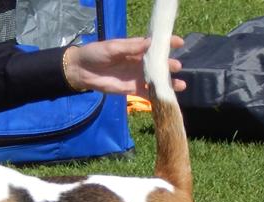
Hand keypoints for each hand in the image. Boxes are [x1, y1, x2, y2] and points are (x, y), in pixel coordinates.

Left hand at [63, 35, 184, 96]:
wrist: (82, 71)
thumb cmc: (96, 53)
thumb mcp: (113, 47)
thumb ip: (131, 47)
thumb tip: (150, 43)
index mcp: (136, 48)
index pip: (154, 45)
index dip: (167, 43)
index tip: (179, 43)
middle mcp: (139, 62)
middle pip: (158, 64)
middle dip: (169, 65)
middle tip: (177, 66)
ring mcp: (137, 77)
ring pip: (156, 80)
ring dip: (168, 82)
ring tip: (180, 85)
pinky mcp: (132, 89)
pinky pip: (147, 93)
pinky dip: (157, 96)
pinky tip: (167, 98)